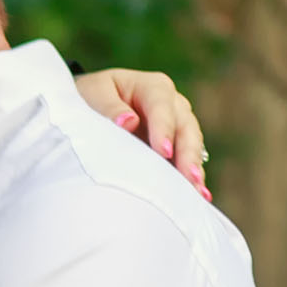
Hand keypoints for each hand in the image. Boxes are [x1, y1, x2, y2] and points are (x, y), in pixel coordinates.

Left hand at [76, 68, 208, 193]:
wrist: (88, 110)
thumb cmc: (89, 99)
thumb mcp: (91, 95)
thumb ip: (108, 107)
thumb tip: (129, 122)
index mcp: (151, 87)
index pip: (162, 105)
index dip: (164, 128)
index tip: (163, 152)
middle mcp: (171, 105)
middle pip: (185, 127)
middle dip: (188, 153)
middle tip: (189, 178)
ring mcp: (176, 128)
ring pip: (191, 146)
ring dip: (194, 170)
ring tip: (198, 194)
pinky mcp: (174, 150)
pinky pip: (185, 165)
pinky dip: (190, 181)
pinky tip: (197, 199)